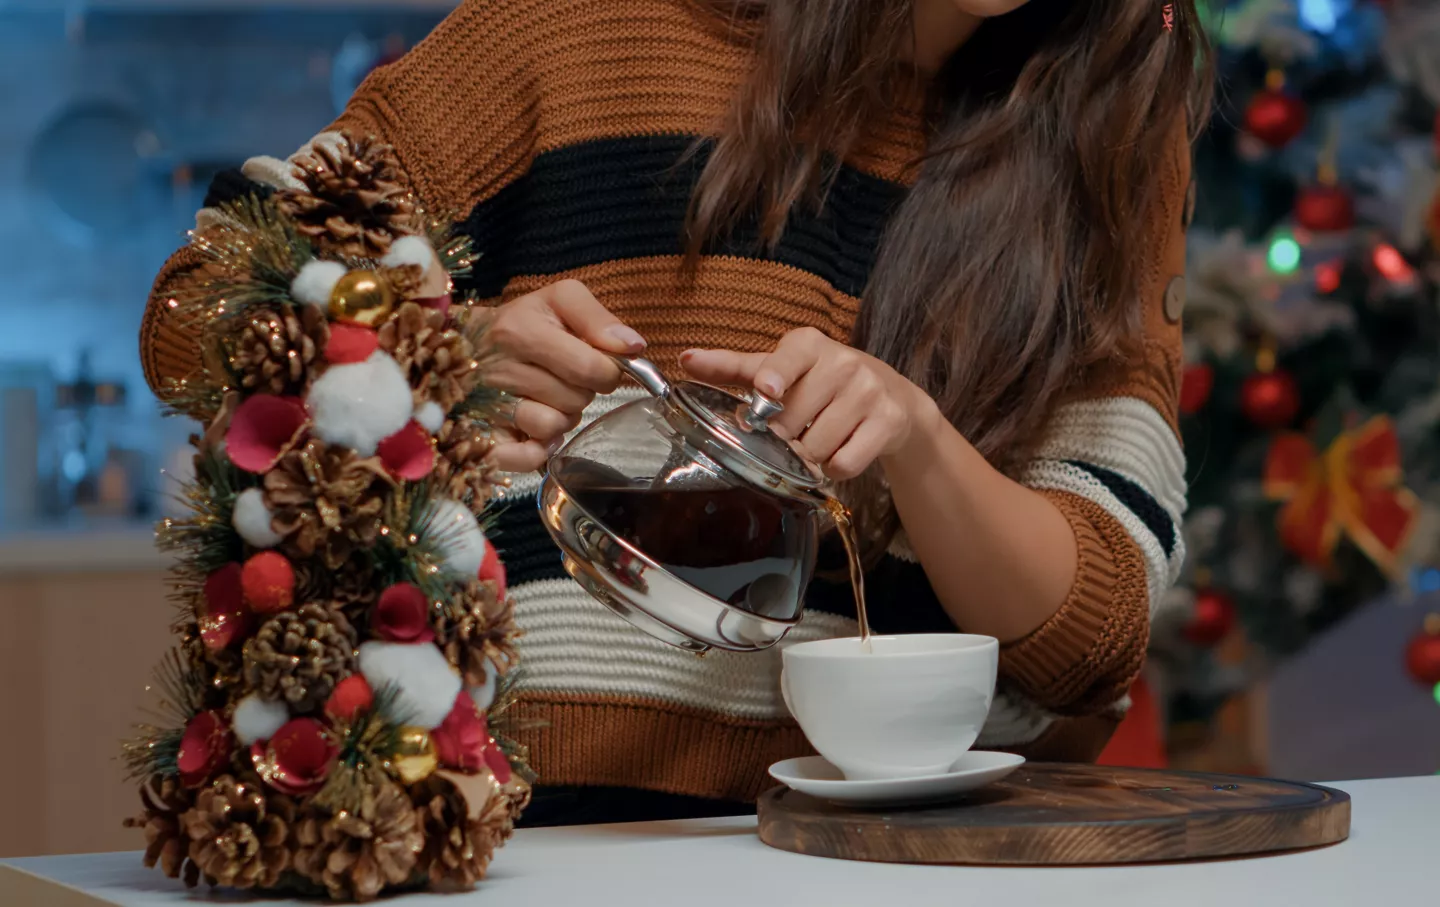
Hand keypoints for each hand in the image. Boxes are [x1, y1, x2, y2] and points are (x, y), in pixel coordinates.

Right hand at [480, 279, 644, 471]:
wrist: (468, 344)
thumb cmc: (524, 321)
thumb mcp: (560, 300)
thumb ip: (598, 318)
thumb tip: (633, 346)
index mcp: (520, 332)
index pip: (590, 368)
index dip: (607, 370)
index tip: (597, 363)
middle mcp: (501, 370)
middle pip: (576, 400)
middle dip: (583, 390)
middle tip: (565, 376)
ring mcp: (488, 407)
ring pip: (553, 427)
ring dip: (562, 417)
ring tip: (549, 398)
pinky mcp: (484, 438)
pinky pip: (523, 458)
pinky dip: (538, 450)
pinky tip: (536, 433)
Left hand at [680, 327, 939, 479]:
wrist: (892, 398)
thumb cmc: (821, 383)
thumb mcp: (780, 369)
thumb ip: (734, 367)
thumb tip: (686, 361)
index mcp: (808, 344)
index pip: (787, 359)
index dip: (775, 376)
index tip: (766, 390)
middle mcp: (842, 362)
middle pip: (790, 422)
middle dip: (783, 438)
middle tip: (794, 431)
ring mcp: (868, 390)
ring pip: (816, 447)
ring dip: (809, 456)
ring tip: (819, 438)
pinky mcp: (889, 420)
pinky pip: (844, 463)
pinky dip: (835, 469)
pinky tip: (841, 449)